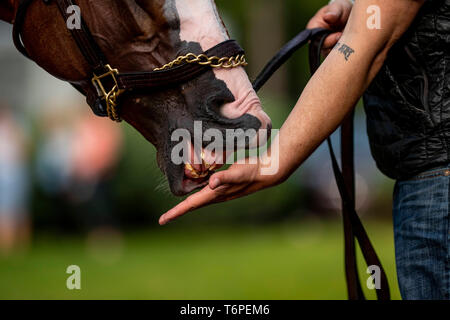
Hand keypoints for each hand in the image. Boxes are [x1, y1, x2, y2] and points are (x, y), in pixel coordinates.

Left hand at [159, 159, 276, 224]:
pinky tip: (192, 188)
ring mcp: (219, 192)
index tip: (162, 220)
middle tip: (163, 219)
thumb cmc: (251, 171)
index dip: (176, 212)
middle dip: (177, 212)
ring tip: (173, 210)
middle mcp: (215, 195)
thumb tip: (211, 184)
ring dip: (185, 205)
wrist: (265, 172)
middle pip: (191, 205)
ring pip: (197, 200)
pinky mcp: (222, 185)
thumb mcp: (237, 172)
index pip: (191, 205)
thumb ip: (224, 177)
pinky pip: (204, 190)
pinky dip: (194, 191)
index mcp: (214, 194)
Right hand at [306, 0, 352, 55]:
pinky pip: (336, 58)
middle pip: (323, 50)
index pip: (316, 40)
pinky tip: (349, 45)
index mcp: (313, 29)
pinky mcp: (331, 53)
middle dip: (335, 46)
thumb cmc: (339, 11)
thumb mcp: (337, 8)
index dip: (328, 40)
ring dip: (340, 50)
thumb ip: (333, 13)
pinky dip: (343, 53)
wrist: (346, 16)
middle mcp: (316, 41)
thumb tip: (327, 17)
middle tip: (346, 38)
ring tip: (348, 40)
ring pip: (330, 56)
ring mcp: (324, 48)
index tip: (339, 35)